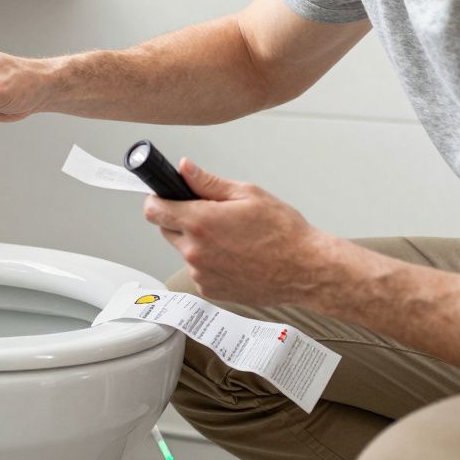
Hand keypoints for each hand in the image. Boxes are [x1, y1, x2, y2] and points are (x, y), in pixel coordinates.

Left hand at [143, 158, 336, 306]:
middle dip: (181, 219)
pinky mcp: (209, 290)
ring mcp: (201, 273)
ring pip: (183, 250)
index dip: (157, 199)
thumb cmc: (283, 232)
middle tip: (209, 215)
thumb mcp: (247, 194)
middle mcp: (195, 251)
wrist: (305, 269)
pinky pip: (197, 270)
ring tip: (229, 238)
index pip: (154, 209)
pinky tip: (234, 256)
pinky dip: (209, 262)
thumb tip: (184, 169)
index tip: (164, 195)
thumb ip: (208, 182)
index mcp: (200, 222)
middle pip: (167, 229)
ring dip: (197, 242)